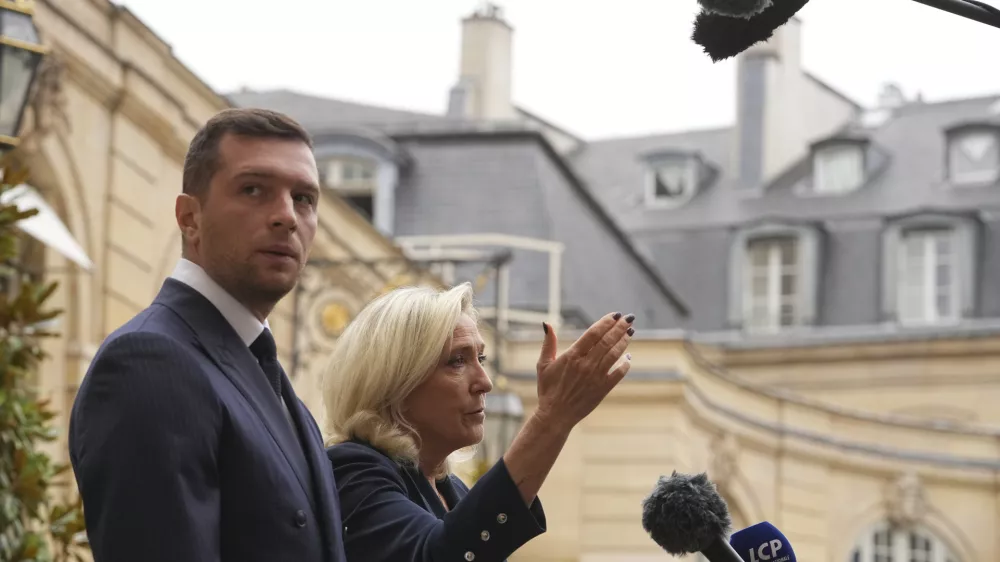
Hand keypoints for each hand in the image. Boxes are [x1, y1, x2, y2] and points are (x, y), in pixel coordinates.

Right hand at [534, 312, 633, 428]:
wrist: (556, 415)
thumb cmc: (548, 389)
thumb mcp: (543, 364)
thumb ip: (548, 343)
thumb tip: (547, 324)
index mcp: (572, 356)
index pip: (593, 333)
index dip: (606, 322)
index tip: (616, 315)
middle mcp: (586, 364)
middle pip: (607, 341)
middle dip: (620, 328)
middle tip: (629, 318)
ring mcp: (596, 377)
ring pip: (614, 354)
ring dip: (624, 341)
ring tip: (630, 332)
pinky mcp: (603, 389)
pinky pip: (619, 373)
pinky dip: (625, 364)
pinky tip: (628, 357)